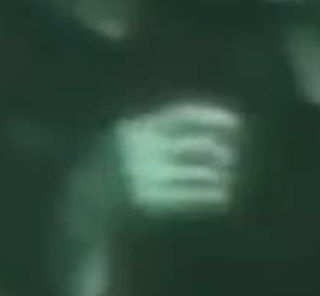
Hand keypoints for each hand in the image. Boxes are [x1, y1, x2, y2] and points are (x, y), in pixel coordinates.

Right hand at [111, 102, 242, 221]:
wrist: (83, 204)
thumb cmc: (116, 168)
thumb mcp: (129, 139)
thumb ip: (160, 128)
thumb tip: (210, 120)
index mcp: (136, 128)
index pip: (182, 115)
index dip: (212, 117)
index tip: (236, 123)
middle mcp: (140, 150)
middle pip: (196, 145)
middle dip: (220, 151)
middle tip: (233, 156)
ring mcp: (143, 176)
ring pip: (198, 173)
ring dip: (219, 176)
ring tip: (228, 179)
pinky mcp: (147, 202)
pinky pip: (190, 196)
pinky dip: (211, 195)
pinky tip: (223, 197)